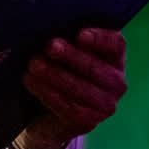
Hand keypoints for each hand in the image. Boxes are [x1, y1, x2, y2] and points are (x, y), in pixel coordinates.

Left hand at [18, 27, 127, 148]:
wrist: (47, 114)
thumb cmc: (58, 71)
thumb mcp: (62, 52)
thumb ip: (63, 39)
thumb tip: (46, 27)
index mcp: (114, 58)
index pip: (116, 44)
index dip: (100, 39)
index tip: (79, 34)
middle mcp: (116, 81)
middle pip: (96, 66)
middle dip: (71, 55)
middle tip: (49, 46)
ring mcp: (106, 105)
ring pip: (81, 88)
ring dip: (54, 74)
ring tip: (33, 65)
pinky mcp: (90, 122)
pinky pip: (69, 107)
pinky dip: (48, 93)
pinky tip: (31, 82)